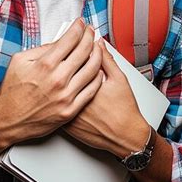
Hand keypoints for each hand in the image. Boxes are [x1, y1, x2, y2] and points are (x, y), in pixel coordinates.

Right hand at [0, 19, 103, 146]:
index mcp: (45, 64)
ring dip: (98, 54)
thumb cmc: (11, 91)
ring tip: (98, 47)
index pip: (70, 39)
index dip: (79, 27)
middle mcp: (58, 79)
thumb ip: (40, 49)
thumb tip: (59, 41)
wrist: (8, 120)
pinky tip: (98, 70)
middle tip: (91, 31)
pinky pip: (92, 90)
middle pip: (84, 50)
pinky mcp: (70, 110)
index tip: (81, 23)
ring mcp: (66, 95)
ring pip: (92, 69)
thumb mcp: (19, 61)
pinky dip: (98, 77)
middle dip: (90, 36)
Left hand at [63, 40, 149, 157]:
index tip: (74, 47)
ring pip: (56, 93)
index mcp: (85, 85)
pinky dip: (58, 101)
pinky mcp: (67, 126)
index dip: (72, 52)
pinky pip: (56, 109)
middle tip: (66, 61)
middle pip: (61, 77)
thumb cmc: (124, 110)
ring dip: (57, 83)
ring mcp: (69, 113)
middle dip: (63, 67)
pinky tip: (61, 96)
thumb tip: (99, 45)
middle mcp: (74, 99)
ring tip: (62, 77)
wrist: (125, 136)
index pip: (72, 62)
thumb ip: (107, 59)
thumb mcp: (119, 79)